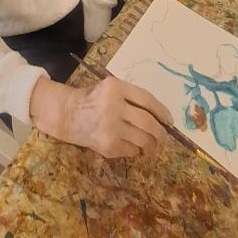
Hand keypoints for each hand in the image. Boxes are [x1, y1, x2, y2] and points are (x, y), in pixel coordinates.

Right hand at [30, 76, 172, 158]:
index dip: (162, 111)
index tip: (170, 121)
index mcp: (116, 88)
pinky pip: (131, 150)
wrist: (67, 115)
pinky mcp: (107, 145)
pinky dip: (136, 150)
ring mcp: (110, 127)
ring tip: (151, 144)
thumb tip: (161, 116)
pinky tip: (131, 146)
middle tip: (164, 138)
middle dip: (160, 133)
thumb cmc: (93, 99)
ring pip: (143, 139)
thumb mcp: (111, 88)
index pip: (147, 100)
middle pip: (147, 122)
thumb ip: (132, 97)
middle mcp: (113, 106)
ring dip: (151, 144)